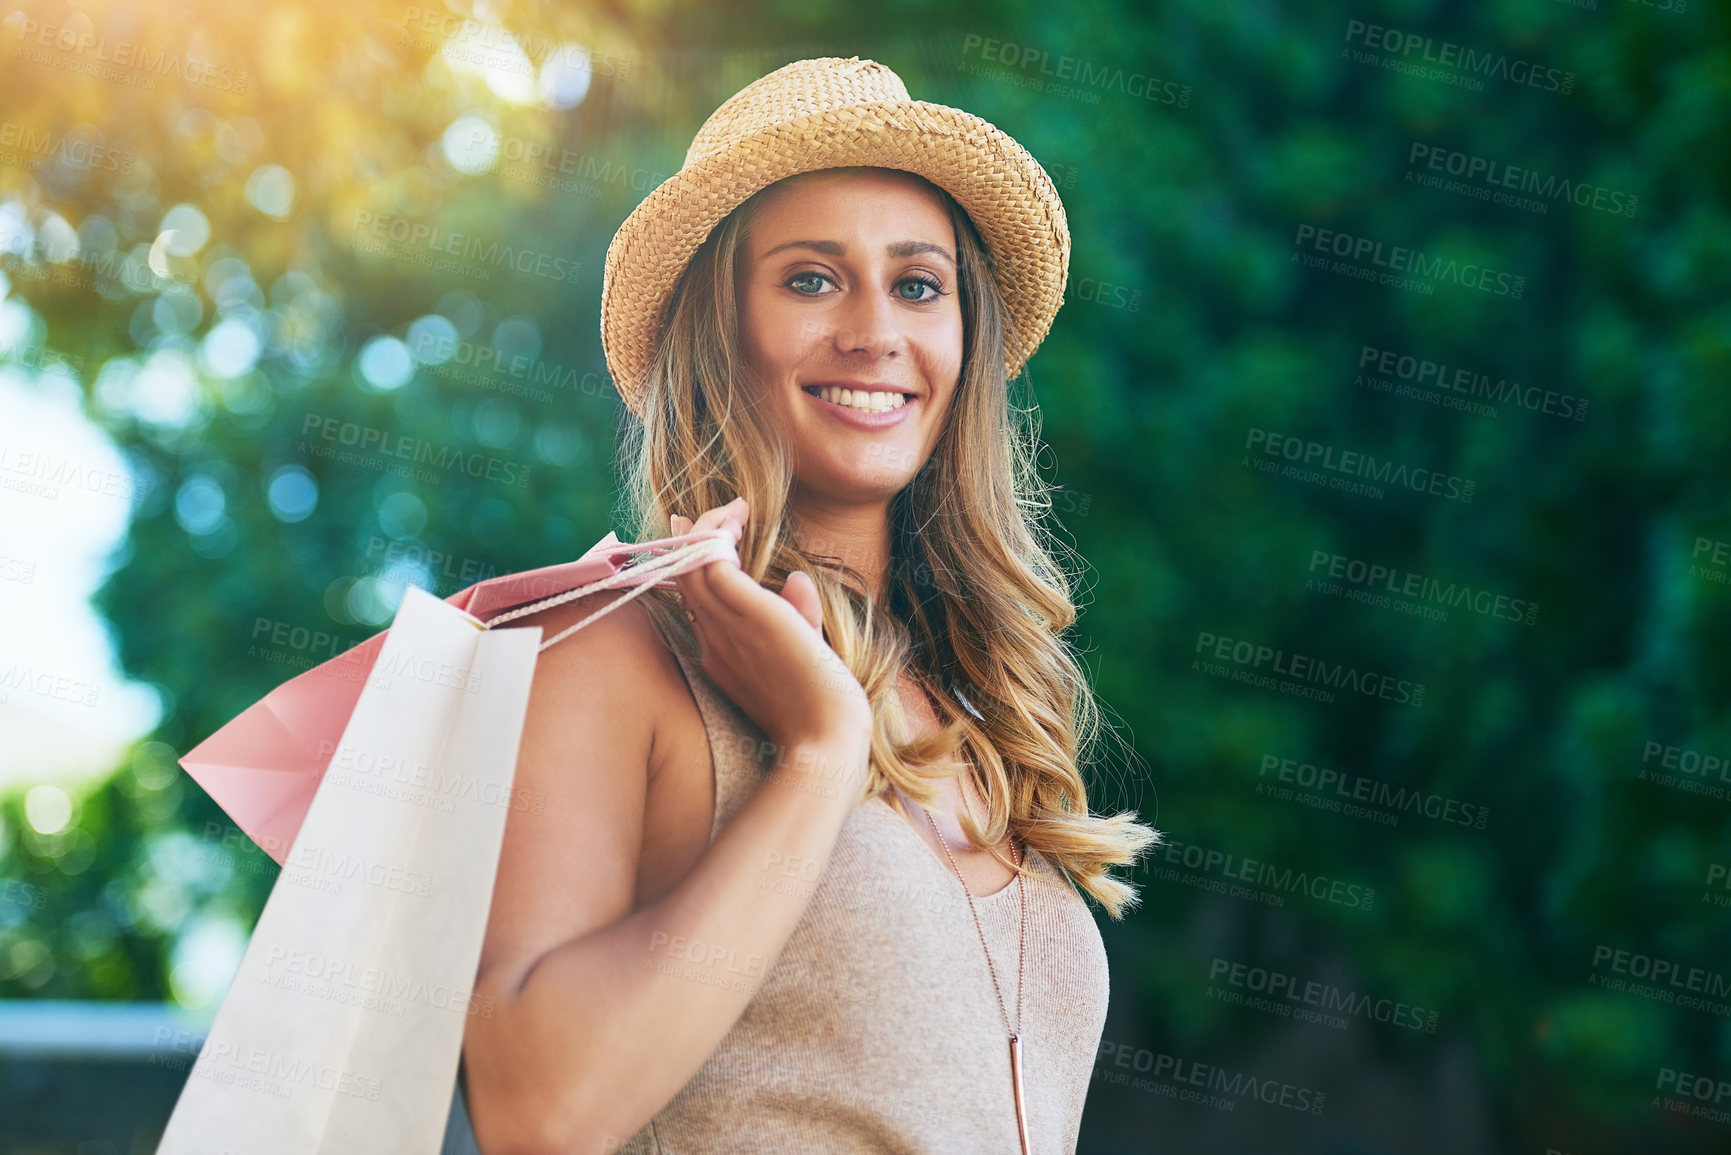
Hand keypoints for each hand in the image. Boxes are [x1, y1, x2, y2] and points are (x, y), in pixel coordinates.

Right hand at [670, 499, 872, 754]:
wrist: (826, 741)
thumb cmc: (822, 708)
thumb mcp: (805, 656)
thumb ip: (799, 619)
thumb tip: (796, 580)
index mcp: (722, 656)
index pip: (694, 600)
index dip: (695, 562)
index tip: (715, 530)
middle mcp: (714, 639)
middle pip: (685, 576)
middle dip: (698, 536)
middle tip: (730, 512)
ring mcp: (725, 627)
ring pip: (691, 563)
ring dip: (709, 527)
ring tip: (737, 509)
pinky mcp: (747, 614)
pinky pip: (710, 561)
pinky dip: (717, 533)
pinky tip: (740, 518)